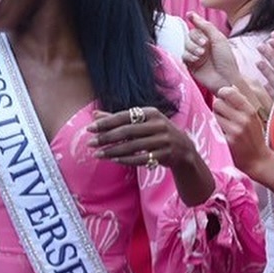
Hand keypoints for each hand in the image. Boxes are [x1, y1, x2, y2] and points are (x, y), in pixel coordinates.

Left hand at [88, 105, 212, 203]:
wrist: (184, 149)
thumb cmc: (157, 133)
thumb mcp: (142, 122)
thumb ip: (118, 119)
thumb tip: (95, 114)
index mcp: (151, 112)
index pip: (124, 116)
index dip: (106, 122)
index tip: (90, 128)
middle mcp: (158, 124)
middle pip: (127, 131)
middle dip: (106, 137)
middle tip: (90, 143)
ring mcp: (163, 140)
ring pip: (132, 146)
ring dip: (113, 151)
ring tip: (97, 154)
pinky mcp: (165, 154)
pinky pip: (141, 158)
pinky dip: (126, 159)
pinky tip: (113, 160)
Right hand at [184, 12, 251, 100]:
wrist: (226, 79)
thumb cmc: (226, 60)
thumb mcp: (219, 39)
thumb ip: (206, 26)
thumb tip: (192, 14)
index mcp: (210, 38)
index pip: (198, 27)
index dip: (194, 21)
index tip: (189, 15)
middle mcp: (202, 46)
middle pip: (190, 35)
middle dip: (196, 39)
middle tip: (204, 45)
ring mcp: (196, 55)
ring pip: (186, 45)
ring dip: (193, 48)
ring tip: (202, 55)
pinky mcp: (191, 65)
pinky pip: (183, 56)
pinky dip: (189, 56)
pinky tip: (197, 60)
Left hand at [212, 82, 273, 177]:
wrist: (258, 160)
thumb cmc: (254, 138)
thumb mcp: (253, 118)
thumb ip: (242, 103)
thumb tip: (230, 87)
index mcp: (250, 111)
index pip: (229, 92)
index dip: (222, 93)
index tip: (222, 97)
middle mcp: (243, 119)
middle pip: (217, 102)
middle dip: (218, 107)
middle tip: (223, 115)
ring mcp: (235, 131)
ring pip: (214, 115)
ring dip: (216, 119)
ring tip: (224, 125)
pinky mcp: (227, 141)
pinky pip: (214, 128)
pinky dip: (216, 130)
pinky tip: (223, 135)